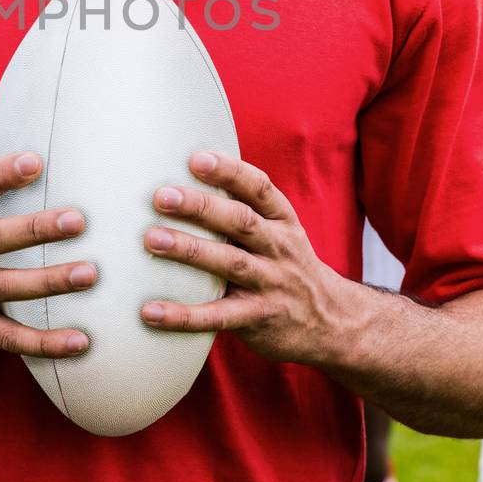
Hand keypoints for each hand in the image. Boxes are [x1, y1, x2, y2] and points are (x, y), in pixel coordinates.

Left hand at [140, 152, 350, 365]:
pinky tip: (150, 312)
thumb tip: (185, 178)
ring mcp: (270, 283)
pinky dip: (183, 315)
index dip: (229, 171)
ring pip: (230, 262)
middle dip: (201, 206)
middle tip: (162, 197)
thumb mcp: (280, 232)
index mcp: (282, 221)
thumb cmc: (287, 267)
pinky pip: (217, 316)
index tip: (197, 159)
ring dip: (190, 250)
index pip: (259, 188)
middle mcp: (279, 247)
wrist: (332, 323)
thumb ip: (244, 210)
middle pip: (241, 221)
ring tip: (153, 240)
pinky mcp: (257, 318)